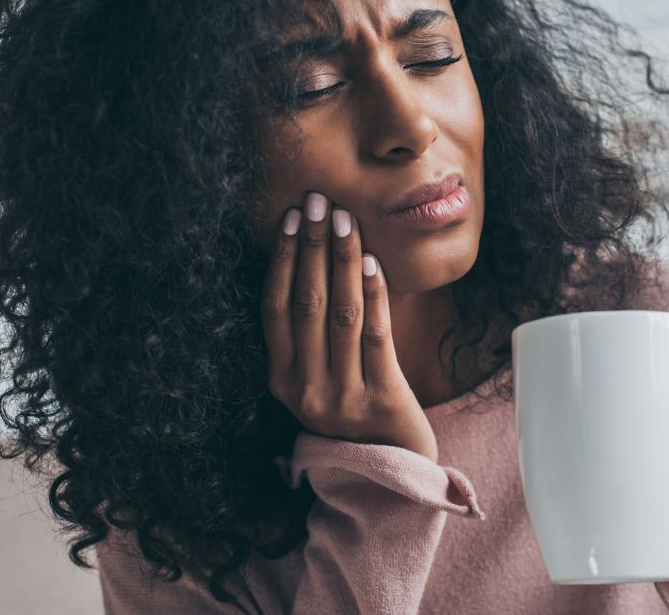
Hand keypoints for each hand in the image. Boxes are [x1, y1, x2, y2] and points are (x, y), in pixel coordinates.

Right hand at [262, 191, 438, 462]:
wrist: (395, 467)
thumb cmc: (356, 406)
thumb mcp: (320, 375)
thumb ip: (311, 332)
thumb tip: (313, 253)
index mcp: (281, 380)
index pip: (274, 308)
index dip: (282, 259)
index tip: (292, 218)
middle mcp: (304, 390)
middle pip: (306, 304)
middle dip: (312, 247)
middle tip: (318, 201)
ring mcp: (342, 398)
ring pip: (339, 315)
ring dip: (342, 260)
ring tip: (345, 219)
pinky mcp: (381, 401)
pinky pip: (376, 336)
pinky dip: (373, 295)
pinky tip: (373, 261)